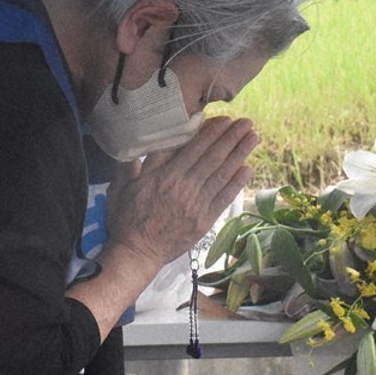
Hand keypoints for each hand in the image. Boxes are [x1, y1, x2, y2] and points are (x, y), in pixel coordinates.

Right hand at [105, 116, 258, 268]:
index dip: (212, 132)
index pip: (194, 148)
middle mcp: (183, 188)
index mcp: (164, 176)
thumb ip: (134, 164)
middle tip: (247, 123)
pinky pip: (224, 198)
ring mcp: (196, 205)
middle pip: (213, 157)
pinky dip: (237, 183)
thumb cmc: (126, 219)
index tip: (225, 120)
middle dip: (231, 138)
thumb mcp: (121, 186)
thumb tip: (146, 144)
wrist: (136, 254)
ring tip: (254, 137)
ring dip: (240, 154)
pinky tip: (248, 169)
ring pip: (222, 174)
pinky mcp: (204, 221)